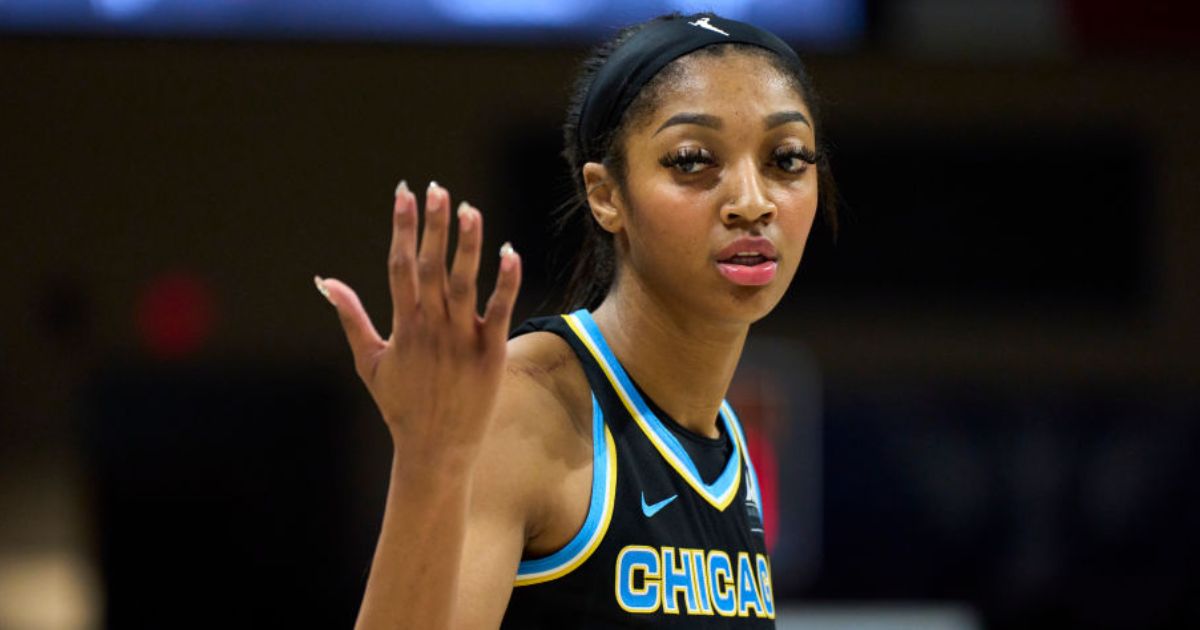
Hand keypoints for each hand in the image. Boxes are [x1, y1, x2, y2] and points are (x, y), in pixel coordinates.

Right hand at [316, 181, 520, 458]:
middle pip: (431, 267)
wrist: (435, 451)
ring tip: (469, 208)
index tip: (404, 193)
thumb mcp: (370, 361)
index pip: (400, 265)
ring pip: (464, 283)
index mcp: (403, 326)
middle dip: (433, 226)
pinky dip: (506, 282)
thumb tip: (325, 281)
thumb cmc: (401, 406)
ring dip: (467, 245)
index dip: (402, 227)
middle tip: (436, 188)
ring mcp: (462, 339)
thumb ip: (351, 317)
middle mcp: (431, 328)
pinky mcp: (491, 353)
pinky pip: (501, 310)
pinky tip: (510, 251)